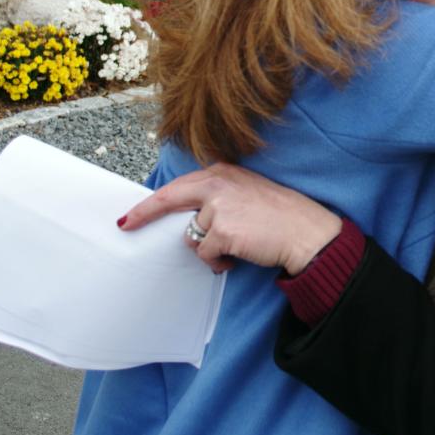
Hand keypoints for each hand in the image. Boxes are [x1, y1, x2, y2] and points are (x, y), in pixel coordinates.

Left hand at [118, 163, 341, 274]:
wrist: (306, 231)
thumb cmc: (282, 215)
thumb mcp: (248, 192)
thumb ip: (219, 197)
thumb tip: (190, 218)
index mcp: (223, 172)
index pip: (180, 186)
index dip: (154, 202)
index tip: (133, 213)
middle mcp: (218, 184)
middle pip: (169, 199)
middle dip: (145, 214)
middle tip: (127, 225)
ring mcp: (219, 207)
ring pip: (192, 237)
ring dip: (209, 249)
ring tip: (236, 247)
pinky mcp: (222, 231)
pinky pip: (206, 255)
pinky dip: (219, 262)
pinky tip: (238, 257)